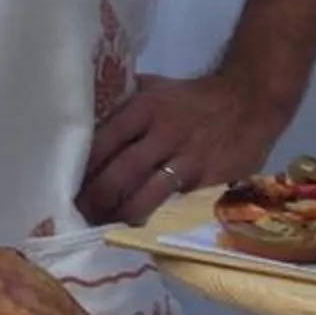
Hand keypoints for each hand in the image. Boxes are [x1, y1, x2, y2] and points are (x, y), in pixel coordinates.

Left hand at [80, 70, 290, 226]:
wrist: (249, 100)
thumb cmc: (191, 97)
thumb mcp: (154, 87)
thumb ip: (122, 102)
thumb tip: (83, 115)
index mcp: (145, 108)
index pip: (104, 141)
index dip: (83, 168)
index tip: (65, 185)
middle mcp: (164, 133)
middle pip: (121, 172)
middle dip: (97, 198)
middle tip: (79, 214)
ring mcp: (189, 158)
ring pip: (148, 194)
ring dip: (123, 214)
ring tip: (105, 227)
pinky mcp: (209, 179)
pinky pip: (176, 203)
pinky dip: (157, 216)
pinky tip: (140, 227)